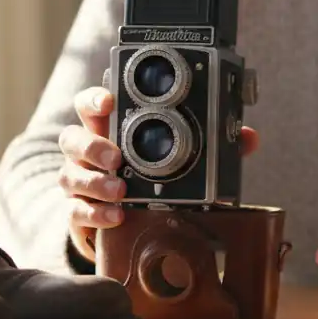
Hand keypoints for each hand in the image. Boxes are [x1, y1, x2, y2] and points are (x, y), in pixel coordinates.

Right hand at [57, 86, 259, 260]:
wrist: (127, 218)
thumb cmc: (150, 177)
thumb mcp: (181, 157)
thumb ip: (213, 144)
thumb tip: (247, 138)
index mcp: (109, 129)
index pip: (90, 105)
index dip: (94, 100)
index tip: (108, 103)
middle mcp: (88, 152)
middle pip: (72, 137)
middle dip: (92, 145)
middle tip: (115, 157)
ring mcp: (80, 181)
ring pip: (69, 175)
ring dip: (94, 182)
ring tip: (119, 190)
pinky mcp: (80, 211)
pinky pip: (76, 210)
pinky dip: (95, 214)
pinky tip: (116, 216)